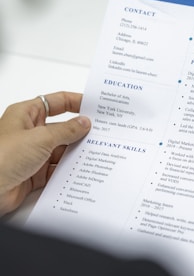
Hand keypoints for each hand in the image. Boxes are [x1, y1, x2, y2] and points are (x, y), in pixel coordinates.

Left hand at [0, 91, 90, 215]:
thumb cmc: (2, 157)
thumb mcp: (41, 138)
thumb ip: (66, 130)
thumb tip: (84, 123)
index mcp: (26, 114)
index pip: (56, 102)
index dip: (76, 102)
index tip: (94, 106)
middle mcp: (29, 132)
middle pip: (61, 127)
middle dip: (79, 131)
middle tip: (100, 133)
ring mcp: (32, 153)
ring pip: (60, 150)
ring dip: (74, 153)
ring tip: (94, 152)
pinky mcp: (33, 174)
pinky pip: (55, 170)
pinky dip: (67, 171)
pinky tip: (79, 171)